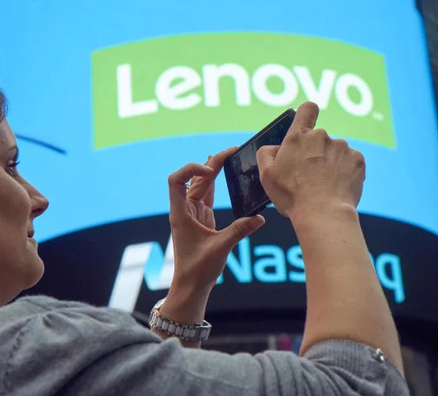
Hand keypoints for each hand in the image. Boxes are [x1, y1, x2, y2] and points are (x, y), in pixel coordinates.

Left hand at [167, 148, 265, 294]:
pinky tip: (221, 172)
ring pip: (201, 185)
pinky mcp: (202, 218)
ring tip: (229, 155)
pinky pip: (206, 194)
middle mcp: (185, 210)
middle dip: (211, 163)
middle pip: (194, 179)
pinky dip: (214, 182)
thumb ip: (239, 231)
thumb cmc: (198, 270)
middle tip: (231, 151)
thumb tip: (260, 218)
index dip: (190, 169)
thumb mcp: (221, 249)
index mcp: (181, 213)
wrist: (190, 286)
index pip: (176, 181)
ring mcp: (193, 213)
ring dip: (213, 170)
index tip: (210, 170)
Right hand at [256, 101, 365, 219]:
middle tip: (310, 176)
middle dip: (316, 153)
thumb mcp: (267, 175)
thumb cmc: (292, 196)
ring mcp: (342, 147)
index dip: (307, 114)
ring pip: (336, 152)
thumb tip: (275, 147)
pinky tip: (338, 187)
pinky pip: (350, 163)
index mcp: (298, 137)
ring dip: (331, 164)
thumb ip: (266, 154)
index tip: (307, 125)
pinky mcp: (357, 160)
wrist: (323, 213)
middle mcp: (321, 136)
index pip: (307, 109)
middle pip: (319, 139)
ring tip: (325, 185)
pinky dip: (345, 172)